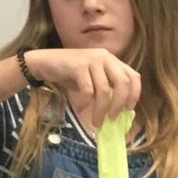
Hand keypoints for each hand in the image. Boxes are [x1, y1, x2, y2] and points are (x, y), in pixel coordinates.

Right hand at [24, 48, 141, 129]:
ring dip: (101, 108)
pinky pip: (87, 89)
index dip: (135, 94)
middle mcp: (104, 57)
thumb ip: (105, 88)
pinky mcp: (78, 65)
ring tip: (96, 120)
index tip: (128, 109)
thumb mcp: (91, 79)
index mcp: (111, 59)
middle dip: (119, 103)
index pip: (133, 76)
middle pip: (123, 82)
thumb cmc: (68, 74)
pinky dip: (86, 102)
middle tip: (113, 118)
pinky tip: (81, 107)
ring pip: (104, 89)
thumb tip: (118, 112)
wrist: (42, 62)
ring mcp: (91, 59)